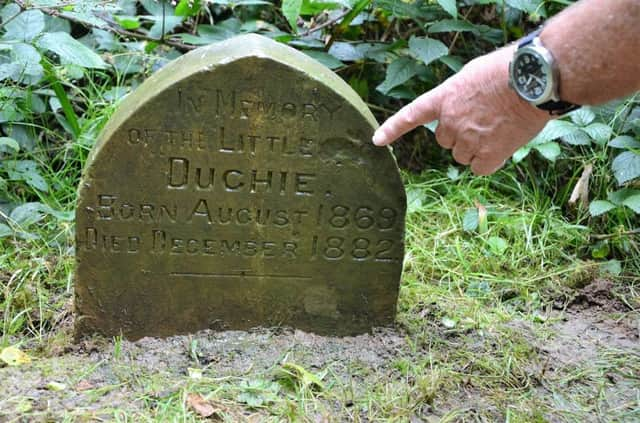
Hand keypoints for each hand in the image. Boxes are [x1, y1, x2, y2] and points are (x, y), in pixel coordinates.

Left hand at [372, 47, 552, 174]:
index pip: (412, 115)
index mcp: (445, 98)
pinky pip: (480, 167)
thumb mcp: (474, 75)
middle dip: (460, 134)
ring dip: (476, 147)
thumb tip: (467, 111)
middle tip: (484, 120)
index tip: (377, 141)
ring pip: (463, 155)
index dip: (393, 129)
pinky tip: (503, 144)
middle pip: (445, 140)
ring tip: (498, 128)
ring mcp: (467, 139)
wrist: (533, 79)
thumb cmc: (509, 70)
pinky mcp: (488, 154)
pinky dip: (490, 161)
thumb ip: (461, 96)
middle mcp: (451, 121)